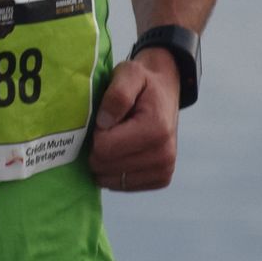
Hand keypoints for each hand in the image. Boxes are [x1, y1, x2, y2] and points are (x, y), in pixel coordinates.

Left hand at [89, 52, 179, 190]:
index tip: (104, 120)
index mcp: (156, 130)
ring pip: (111, 181)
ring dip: (106, 162)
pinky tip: (123, 153)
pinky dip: (116, 171)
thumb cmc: (144, 82)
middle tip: (109, 129)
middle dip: (99, 148)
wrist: (165, 91)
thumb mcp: (129, 74)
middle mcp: (164, 155)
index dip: (96, 134)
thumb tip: (104, 123)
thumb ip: (117, 94)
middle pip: (105, 168)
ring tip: (117, 140)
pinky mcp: (160, 179)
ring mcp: (164, 170)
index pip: (104, 149)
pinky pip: (122, 186)